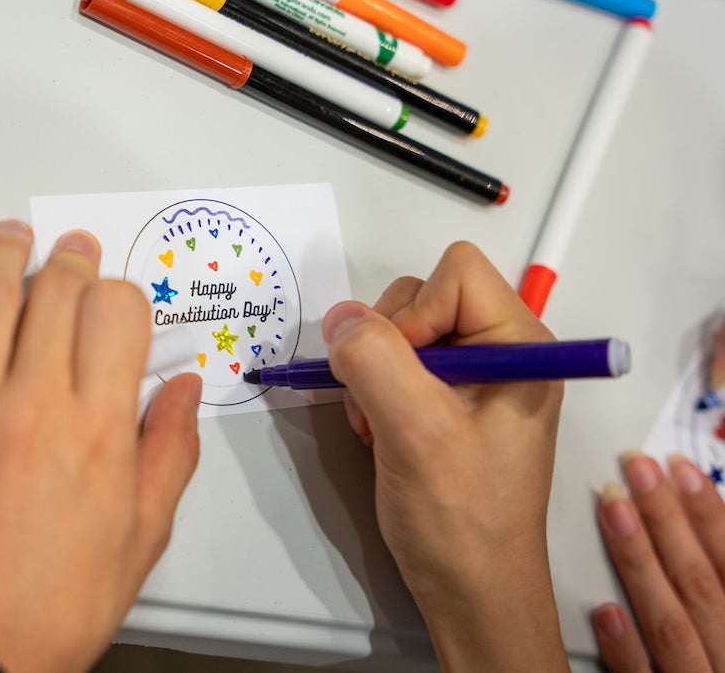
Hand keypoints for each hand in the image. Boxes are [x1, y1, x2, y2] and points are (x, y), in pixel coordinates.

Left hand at [0, 220, 201, 672]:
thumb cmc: (56, 605)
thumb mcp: (142, 536)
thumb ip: (170, 451)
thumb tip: (185, 386)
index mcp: (98, 431)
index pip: (117, 313)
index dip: (121, 294)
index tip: (114, 300)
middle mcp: (32, 408)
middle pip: (54, 292)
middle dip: (70, 260)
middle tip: (70, 252)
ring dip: (2, 254)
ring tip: (12, 238)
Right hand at [322, 242, 567, 671]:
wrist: (470, 589)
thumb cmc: (462, 520)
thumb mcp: (417, 433)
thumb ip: (375, 362)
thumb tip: (340, 318)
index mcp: (520, 345)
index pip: (456, 272)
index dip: (415, 313)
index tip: (407, 374)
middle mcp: (500, 351)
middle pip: (421, 295)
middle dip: (386, 347)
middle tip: (386, 405)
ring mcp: (473, 376)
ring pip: (398, 331)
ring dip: (373, 375)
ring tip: (382, 426)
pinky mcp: (447, 400)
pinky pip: (393, 365)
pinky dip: (373, 394)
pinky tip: (382, 434)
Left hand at [593, 454, 724, 671]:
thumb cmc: (716, 659)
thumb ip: (720, 590)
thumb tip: (708, 535)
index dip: (712, 516)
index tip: (680, 470)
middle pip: (705, 587)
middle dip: (670, 522)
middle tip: (636, 467)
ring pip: (674, 628)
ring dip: (642, 564)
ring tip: (611, 508)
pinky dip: (628, 653)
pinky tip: (603, 611)